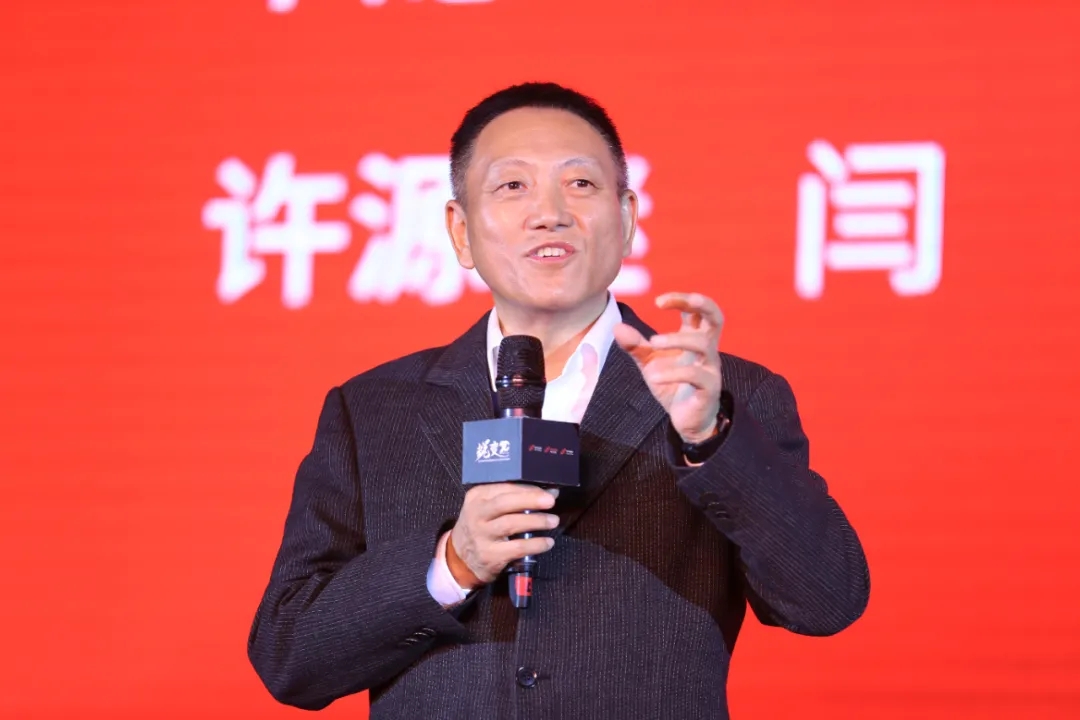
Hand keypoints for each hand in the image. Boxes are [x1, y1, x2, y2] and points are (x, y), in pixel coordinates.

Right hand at [446, 484, 559, 588]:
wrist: (461, 557)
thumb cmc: (480, 526)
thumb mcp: (485, 506)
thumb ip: (511, 497)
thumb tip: (548, 492)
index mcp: (477, 496)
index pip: (504, 488)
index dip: (528, 489)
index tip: (548, 491)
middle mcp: (477, 514)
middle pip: (505, 503)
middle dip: (531, 500)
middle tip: (551, 501)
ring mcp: (482, 536)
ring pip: (511, 524)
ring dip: (536, 521)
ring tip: (553, 521)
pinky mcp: (490, 555)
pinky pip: (517, 548)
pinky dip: (535, 544)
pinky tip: (547, 542)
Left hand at [613, 292, 724, 443]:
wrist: (687, 419)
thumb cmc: (673, 385)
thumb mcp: (650, 363)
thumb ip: (636, 346)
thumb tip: (617, 327)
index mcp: (695, 338)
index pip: (696, 310)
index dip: (681, 299)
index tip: (658, 301)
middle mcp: (707, 349)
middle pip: (715, 317)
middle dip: (701, 303)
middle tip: (676, 301)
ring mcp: (710, 368)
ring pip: (703, 344)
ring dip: (676, 339)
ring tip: (653, 343)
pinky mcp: (709, 389)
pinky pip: (696, 375)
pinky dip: (673, 373)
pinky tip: (654, 376)